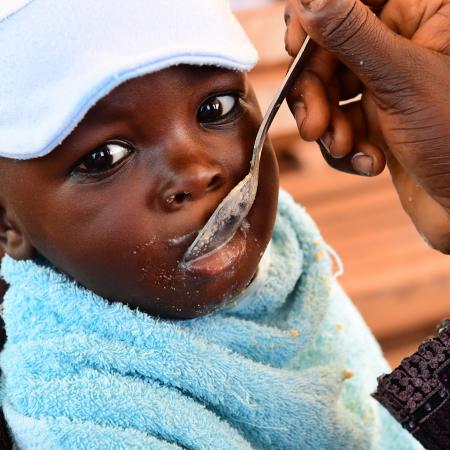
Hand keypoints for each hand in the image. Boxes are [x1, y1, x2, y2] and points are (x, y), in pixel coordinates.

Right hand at [285, 0, 449, 252]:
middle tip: (313, 125)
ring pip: (331, 88)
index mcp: (427, 13)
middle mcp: (405, 43)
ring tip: (345, 148)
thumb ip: (352, 36)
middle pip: (332, 47)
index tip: (295, 47)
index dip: (316, 17)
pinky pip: (341, 119)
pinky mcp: (379, 116)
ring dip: (329, 123)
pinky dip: (345, 144)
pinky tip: (368, 162)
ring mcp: (389, 82)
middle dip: (316, 91)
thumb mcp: (402, 82)